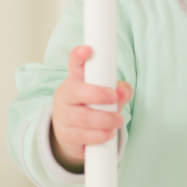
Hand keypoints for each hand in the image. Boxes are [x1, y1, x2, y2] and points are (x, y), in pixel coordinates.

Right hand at [51, 45, 132, 172]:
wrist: (73, 132)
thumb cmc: (93, 105)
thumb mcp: (107, 94)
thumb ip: (119, 90)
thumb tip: (124, 91)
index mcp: (76, 80)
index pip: (75, 65)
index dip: (79, 56)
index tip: (87, 49)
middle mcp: (66, 95)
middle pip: (77, 92)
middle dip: (99, 94)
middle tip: (115, 98)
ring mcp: (63, 116)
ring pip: (83, 117)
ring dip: (105, 119)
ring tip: (118, 120)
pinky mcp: (65, 135)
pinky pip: (82, 136)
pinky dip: (99, 135)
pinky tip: (109, 134)